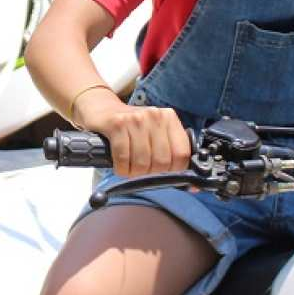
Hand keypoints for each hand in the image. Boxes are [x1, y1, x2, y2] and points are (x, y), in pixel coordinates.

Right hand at [74, 89, 190, 176]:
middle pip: (162, 161)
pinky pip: (123, 158)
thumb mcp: (154, 132)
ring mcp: (135, 120)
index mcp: (169, 118)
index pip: (182, 154)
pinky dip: (121, 168)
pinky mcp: (117, 124)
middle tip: (142, 169)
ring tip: (130, 167)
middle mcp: (154, 116)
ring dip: (134, 172)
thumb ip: (171, 152)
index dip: (173, 170)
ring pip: (143, 162)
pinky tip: (119, 165)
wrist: (101, 108)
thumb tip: (192, 186)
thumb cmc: (130, 126)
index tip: (164, 172)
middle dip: (151, 173)